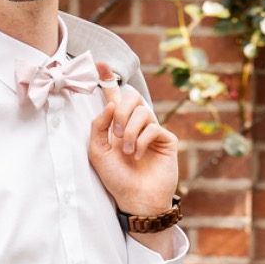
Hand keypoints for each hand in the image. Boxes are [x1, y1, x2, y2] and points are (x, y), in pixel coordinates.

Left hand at [87, 60, 178, 218]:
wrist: (135, 199)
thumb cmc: (116, 179)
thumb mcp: (97, 152)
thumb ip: (99, 126)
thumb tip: (110, 104)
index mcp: (118, 125)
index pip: (113, 98)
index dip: (107, 80)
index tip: (99, 63)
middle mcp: (136, 125)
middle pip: (131, 96)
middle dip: (121, 111)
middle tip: (116, 133)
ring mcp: (153, 131)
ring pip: (143, 111)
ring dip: (130, 131)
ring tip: (127, 152)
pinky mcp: (167, 139)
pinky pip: (153, 127)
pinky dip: (142, 141)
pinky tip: (138, 156)